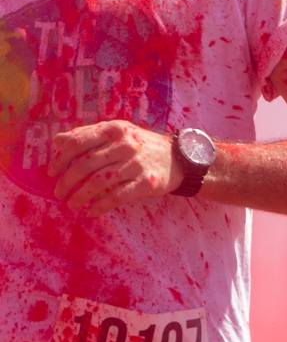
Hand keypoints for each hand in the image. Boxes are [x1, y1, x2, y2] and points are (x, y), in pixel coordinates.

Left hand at [48, 121, 177, 214]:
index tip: (52, 172)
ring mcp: (136, 164)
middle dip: (67, 181)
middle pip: (85, 164)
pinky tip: (91, 211)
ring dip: (80, 196)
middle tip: (59, 193)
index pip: (78, 142)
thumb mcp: (117, 133)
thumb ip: (88, 134)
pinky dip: (101, 206)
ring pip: (98, 182)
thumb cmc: (141, 145)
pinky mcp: (147, 182)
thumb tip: (57, 140)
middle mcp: (125, 144)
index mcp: (114, 129)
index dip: (60, 159)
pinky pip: (117, 196)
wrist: (179, 159)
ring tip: (72, 205)